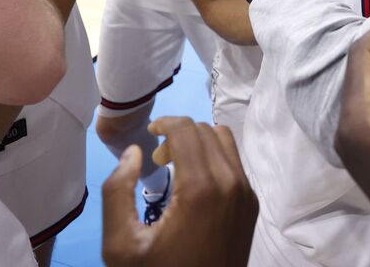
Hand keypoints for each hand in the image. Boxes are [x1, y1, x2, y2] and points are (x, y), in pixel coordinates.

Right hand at [102, 118, 256, 266]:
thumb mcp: (121, 245)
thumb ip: (117, 191)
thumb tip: (135, 153)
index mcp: (201, 188)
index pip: (187, 129)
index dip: (165, 123)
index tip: (150, 135)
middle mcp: (231, 183)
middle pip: (206, 131)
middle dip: (179, 134)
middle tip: (159, 160)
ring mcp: (246, 194)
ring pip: (226, 141)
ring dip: (199, 143)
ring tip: (177, 168)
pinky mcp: (252, 205)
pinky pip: (235, 163)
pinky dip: (215, 159)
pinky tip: (195, 183)